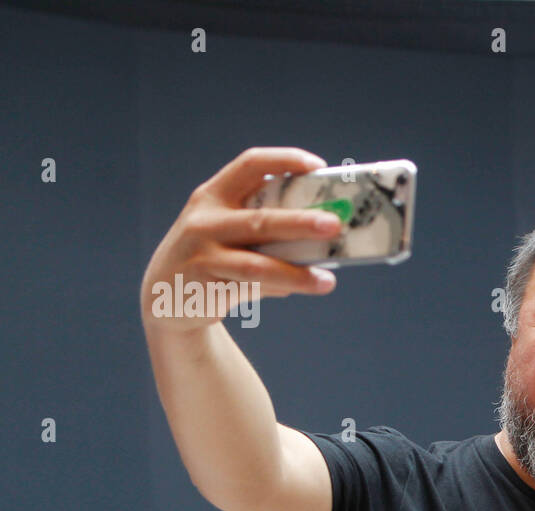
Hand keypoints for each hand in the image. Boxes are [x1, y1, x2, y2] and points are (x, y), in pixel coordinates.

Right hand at [139, 147, 341, 331]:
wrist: (166, 292)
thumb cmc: (214, 253)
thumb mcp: (229, 229)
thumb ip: (267, 229)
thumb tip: (327, 239)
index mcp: (215, 194)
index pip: (250, 165)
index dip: (284, 160)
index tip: (317, 166)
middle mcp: (205, 220)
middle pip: (260, 219)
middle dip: (300, 222)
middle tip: (334, 224)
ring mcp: (202, 254)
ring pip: (256, 264)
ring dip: (295, 273)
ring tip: (328, 281)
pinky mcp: (204, 285)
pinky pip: (249, 287)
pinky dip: (280, 288)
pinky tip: (302, 288)